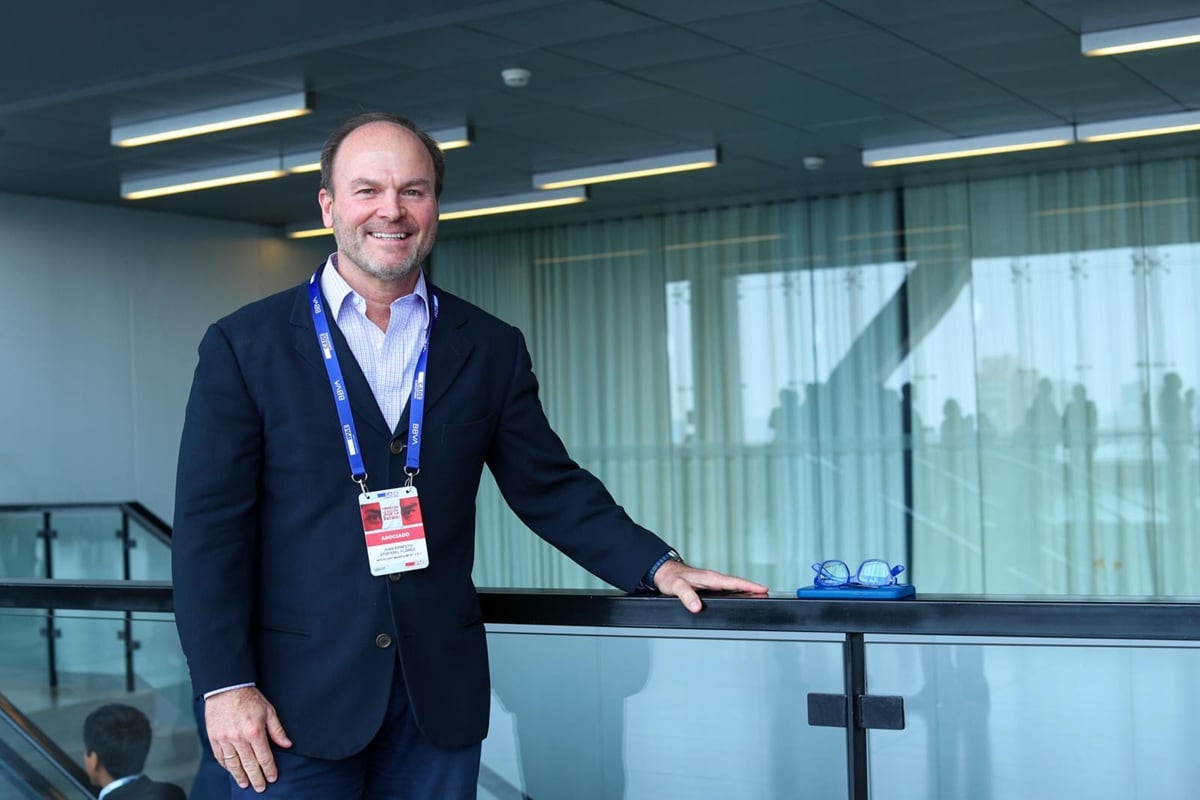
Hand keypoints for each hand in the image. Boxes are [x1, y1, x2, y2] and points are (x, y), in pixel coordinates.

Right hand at [206, 686, 292, 791]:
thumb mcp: (269, 711)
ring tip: (245, 784)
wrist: (226, 687)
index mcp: (255, 732)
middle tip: (260, 788)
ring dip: (240, 776)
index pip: (264, 757)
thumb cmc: (250, 698)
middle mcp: (239, 738)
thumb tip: (287, 745)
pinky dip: (226, 766)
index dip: (269, 770)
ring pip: (233, 764)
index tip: (272, 778)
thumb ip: (277, 730)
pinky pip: (220, 757)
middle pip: (249, 764)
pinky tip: (231, 771)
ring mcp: (225, 739)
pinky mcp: (214, 737)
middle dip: (256, 778)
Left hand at [653, 559, 768, 612]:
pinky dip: (735, 592)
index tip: (764, 589)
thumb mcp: (677, 587)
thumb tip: (696, 607)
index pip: (734, 582)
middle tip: (767, 595)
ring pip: (733, 586)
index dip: (750, 586)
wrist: (663, 572)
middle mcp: (713, 579)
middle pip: (738, 584)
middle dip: (753, 589)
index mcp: (710, 578)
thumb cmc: (671, 578)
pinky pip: (726, 589)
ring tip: (757, 597)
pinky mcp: (708, 586)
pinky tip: (738, 598)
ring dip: (745, 590)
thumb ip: (687, 596)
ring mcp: (711, 582)